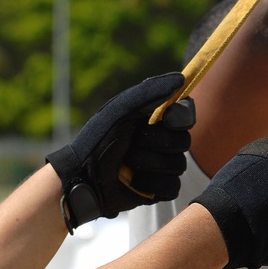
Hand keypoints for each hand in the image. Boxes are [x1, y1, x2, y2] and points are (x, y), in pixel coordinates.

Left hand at [46, 72, 193, 229]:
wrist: (82, 177)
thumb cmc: (98, 140)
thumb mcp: (121, 111)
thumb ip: (150, 92)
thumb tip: (181, 79)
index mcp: (155, 119)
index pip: (185, 114)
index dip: (180, 118)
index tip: (166, 120)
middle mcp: (162, 141)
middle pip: (184, 141)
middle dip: (155, 143)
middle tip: (130, 145)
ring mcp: (162, 167)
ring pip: (178, 165)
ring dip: (148, 164)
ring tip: (126, 164)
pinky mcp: (158, 190)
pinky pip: (172, 187)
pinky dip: (150, 184)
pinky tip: (132, 182)